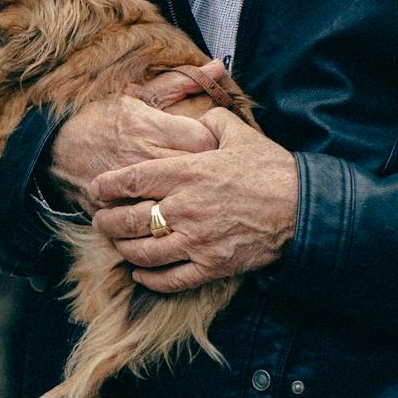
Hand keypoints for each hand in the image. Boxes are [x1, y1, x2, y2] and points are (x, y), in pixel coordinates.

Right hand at [48, 86, 216, 215]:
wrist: (53, 148)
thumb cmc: (100, 117)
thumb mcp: (138, 94)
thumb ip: (180, 82)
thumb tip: (218, 65)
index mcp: (148, 126)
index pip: (204, 140)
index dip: (215, 143)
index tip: (214, 144)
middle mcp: (141, 157)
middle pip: (196, 172)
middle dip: (207, 171)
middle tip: (209, 169)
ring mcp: (128, 187)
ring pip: (177, 200)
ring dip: (187, 196)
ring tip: (191, 190)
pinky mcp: (118, 209)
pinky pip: (152, 220)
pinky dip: (164, 216)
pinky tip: (168, 208)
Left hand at [90, 107, 298, 292]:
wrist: (302, 208)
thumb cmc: (271, 169)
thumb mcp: (239, 134)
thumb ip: (211, 122)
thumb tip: (199, 119)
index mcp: (189, 172)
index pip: (133, 180)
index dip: (107, 186)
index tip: (96, 189)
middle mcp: (186, 207)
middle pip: (130, 220)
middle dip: (107, 222)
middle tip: (99, 221)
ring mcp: (197, 240)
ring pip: (144, 252)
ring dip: (124, 250)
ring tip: (118, 245)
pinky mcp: (211, 265)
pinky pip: (170, 278)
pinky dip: (150, 278)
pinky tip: (140, 274)